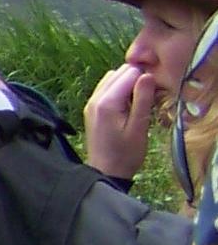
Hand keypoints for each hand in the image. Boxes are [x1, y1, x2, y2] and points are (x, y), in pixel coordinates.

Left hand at [85, 63, 160, 180]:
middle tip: (147, 99)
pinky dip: (119, 92)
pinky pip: (106, 89)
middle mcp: (94, 98)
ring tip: (138, 104)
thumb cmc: (126, 154)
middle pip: (118, 73)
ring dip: (128, 85)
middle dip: (136, 80)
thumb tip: (147, 75)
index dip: (145, 79)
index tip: (154, 94)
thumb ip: (142, 100)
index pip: (128, 73)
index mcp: (106, 102)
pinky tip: (128, 107)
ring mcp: (91, 103)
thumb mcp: (139, 127)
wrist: (106, 172)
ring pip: (112, 79)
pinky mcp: (92, 109)